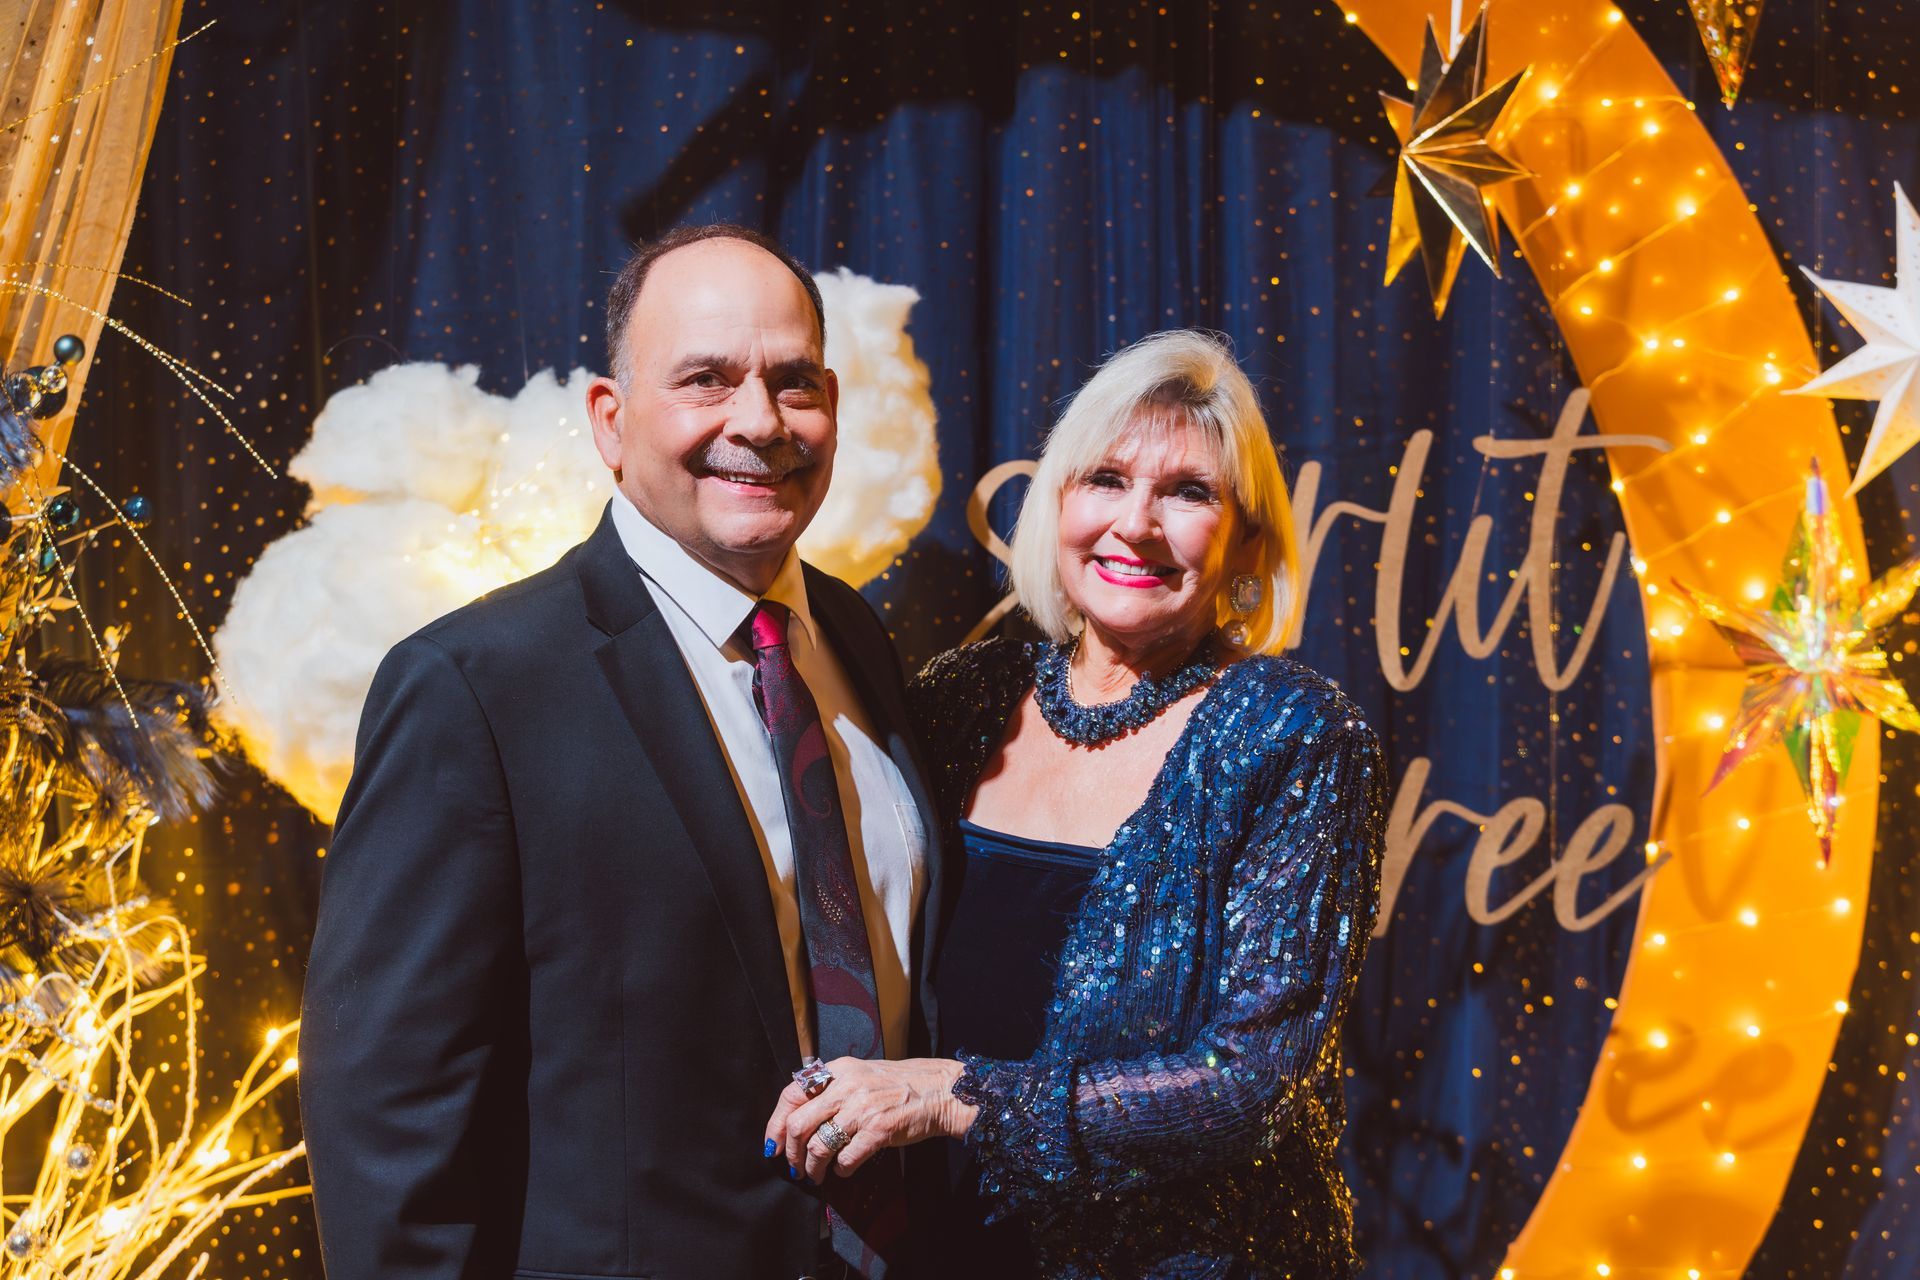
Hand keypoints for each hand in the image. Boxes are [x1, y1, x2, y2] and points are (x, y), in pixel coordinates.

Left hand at [765, 1057, 977, 1182]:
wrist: (939, 1090)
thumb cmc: (899, 1085)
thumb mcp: (861, 1074)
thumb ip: (833, 1088)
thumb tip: (800, 1117)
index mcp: (839, 1070)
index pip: (792, 1094)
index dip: (776, 1123)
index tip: (773, 1144)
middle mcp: (847, 1086)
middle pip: (799, 1124)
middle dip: (791, 1152)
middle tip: (795, 1166)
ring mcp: (863, 1108)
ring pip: (819, 1145)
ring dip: (813, 1167)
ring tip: (817, 1174)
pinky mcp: (879, 1130)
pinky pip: (847, 1159)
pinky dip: (842, 1171)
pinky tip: (846, 1170)